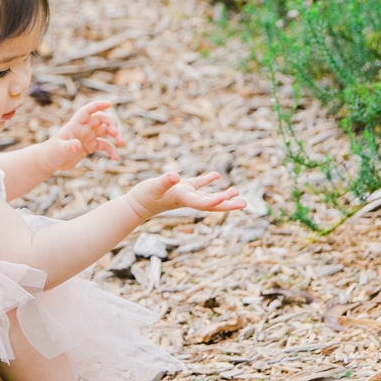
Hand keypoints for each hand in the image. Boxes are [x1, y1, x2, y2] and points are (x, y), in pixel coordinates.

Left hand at [43, 101, 125, 171]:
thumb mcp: (59, 150)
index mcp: (75, 125)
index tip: (109, 103)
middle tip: (117, 134)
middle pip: (101, 119)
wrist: (49, 162)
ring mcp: (88, 136)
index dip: (97, 105)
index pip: (87, 111)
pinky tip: (115, 158)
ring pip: (105, 131)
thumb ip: (68, 147)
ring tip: (122, 143)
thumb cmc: (51, 153)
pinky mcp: (90, 146)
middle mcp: (83, 128)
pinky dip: (111, 150)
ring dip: (115, 135)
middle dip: (111, 124)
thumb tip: (76, 144)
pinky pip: (104, 145)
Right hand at [126, 171, 244, 220]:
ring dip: (222, 195)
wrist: (136, 204)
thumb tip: (174, 175)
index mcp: (183, 199)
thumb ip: (164, 181)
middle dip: (227, 204)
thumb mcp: (153, 187)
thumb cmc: (144, 197)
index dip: (216, 200)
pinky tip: (216, 175)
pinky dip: (207, 180)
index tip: (228, 198)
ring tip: (237, 192)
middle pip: (211, 204)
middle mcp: (187, 199)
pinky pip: (197, 185)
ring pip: (208, 196)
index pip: (203, 202)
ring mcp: (185, 194)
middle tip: (244, 203)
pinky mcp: (180, 188)